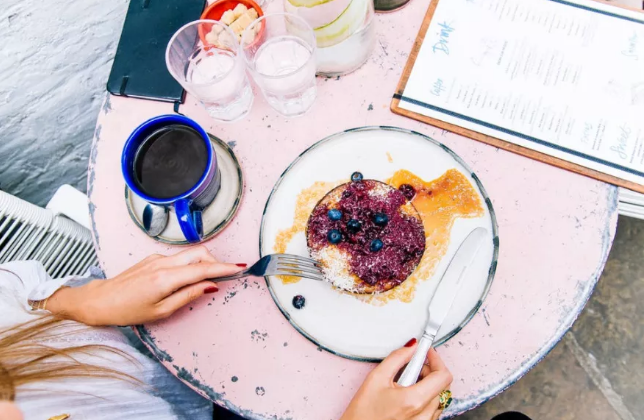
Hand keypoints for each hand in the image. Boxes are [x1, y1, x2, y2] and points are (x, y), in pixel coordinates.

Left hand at [47, 246, 244, 325]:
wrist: (99, 301)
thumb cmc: (127, 311)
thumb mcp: (161, 311)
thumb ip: (188, 296)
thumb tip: (210, 286)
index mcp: (166, 278)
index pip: (203, 269)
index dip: (224, 268)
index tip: (240, 268)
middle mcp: (163, 263)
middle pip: (199, 254)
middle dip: (216, 262)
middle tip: (224, 276)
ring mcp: (157, 258)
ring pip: (190, 254)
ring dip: (203, 263)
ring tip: (207, 280)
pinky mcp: (152, 259)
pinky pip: (178, 258)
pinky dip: (189, 264)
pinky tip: (187, 278)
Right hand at [341, 340, 452, 419]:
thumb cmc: (363, 413)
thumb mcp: (376, 378)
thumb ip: (397, 358)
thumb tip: (412, 347)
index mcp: (413, 400)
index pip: (442, 376)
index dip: (437, 360)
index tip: (428, 353)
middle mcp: (423, 415)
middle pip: (441, 386)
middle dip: (429, 371)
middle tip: (410, 367)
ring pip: (438, 397)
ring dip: (427, 386)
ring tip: (406, 384)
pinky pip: (433, 410)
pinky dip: (425, 398)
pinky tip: (408, 396)